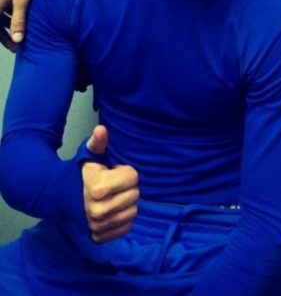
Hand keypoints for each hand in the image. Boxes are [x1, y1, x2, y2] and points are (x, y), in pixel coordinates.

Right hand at [82, 125, 139, 242]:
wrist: (59, 195)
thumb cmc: (79, 172)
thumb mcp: (88, 154)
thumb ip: (98, 142)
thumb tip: (101, 129)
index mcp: (98, 188)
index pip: (133, 177)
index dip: (124, 171)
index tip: (112, 172)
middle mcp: (98, 211)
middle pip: (135, 195)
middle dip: (126, 187)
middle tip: (112, 185)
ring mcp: (98, 227)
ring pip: (133, 212)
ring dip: (125, 203)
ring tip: (111, 197)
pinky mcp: (99, 238)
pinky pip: (127, 227)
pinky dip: (122, 218)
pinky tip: (110, 210)